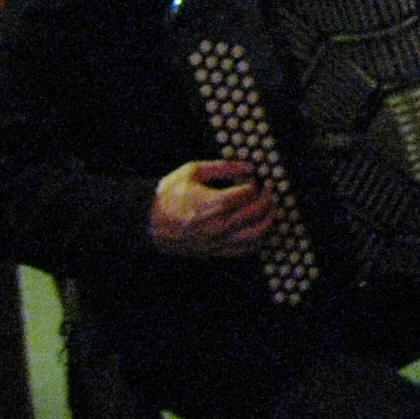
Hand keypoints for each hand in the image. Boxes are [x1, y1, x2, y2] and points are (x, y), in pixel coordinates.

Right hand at [149, 160, 275, 257]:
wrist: (148, 222)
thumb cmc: (170, 194)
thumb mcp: (193, 171)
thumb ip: (223, 167)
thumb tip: (249, 166)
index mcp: (213, 204)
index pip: (249, 193)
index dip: (255, 182)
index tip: (254, 177)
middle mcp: (219, 226)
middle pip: (257, 212)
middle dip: (267, 198)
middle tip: (268, 189)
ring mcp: (218, 241)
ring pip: (257, 234)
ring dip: (269, 219)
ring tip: (271, 208)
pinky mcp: (216, 252)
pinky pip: (246, 249)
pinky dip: (259, 238)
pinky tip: (262, 227)